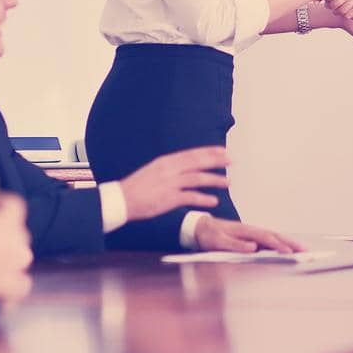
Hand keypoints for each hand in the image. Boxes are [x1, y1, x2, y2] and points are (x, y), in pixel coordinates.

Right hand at [116, 146, 230, 221]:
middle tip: (232, 161)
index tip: (224, 151)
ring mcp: (169, 183)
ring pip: (197, 179)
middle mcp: (169, 169)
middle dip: (216, 161)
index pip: (192, 153)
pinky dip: (203, 199)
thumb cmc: (137, 187)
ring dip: (214, 180)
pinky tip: (214, 201)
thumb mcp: (154, 171)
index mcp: (166, 161)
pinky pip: (190, 197)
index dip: (209, 152)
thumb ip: (171, 168)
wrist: (121, 200)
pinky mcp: (168, 199)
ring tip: (228, 183)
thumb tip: (186, 166)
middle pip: (198, 162)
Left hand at [194, 215, 303, 253]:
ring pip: (274, 237)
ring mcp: (252, 233)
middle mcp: (252, 230)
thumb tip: (253, 247)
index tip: (289, 252)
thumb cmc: (209, 235)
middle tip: (306, 251)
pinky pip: (269, 240)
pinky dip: (280, 244)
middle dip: (291, 243)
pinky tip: (287, 249)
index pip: (266, 238)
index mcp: (245, 230)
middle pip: (276, 235)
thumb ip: (235, 245)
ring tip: (301, 250)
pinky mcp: (251, 238)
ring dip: (289, 243)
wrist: (201, 227)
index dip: (278, 245)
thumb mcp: (218, 241)